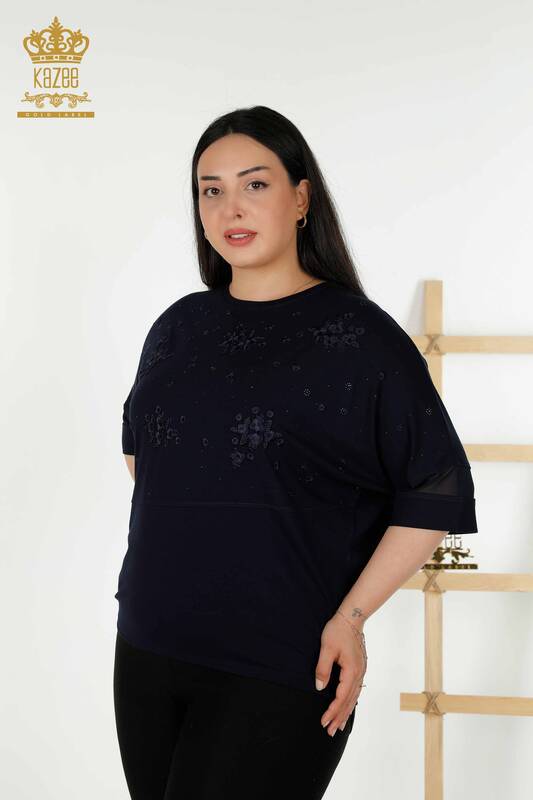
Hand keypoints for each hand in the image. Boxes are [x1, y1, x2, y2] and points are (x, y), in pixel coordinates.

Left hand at [315, 612, 367, 735]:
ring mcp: (361, 672)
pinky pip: (355, 691)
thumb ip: (323, 668)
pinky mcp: (359, 669)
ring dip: (345, 712)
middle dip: (339, 717)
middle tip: (329, 732)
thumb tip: (319, 687)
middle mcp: (359, 674)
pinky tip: (347, 707)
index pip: (341, 696)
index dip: (332, 710)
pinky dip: (350, 702)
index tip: (323, 721)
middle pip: (349, 701)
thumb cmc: (337, 631)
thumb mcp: (327, 648)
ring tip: (339, 726)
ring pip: (354, 698)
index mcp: (352, 670)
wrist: (351, 618)